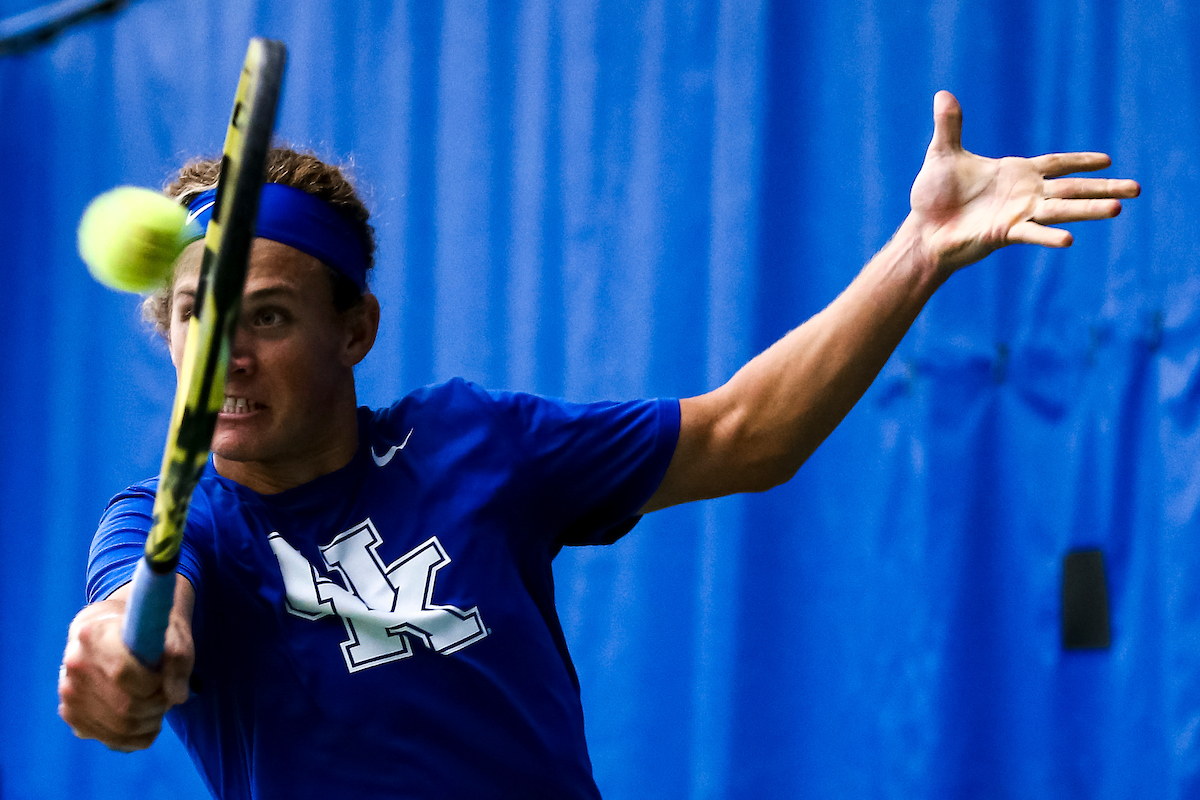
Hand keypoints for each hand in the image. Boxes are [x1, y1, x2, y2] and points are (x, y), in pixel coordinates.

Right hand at [58, 594, 193, 751]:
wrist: (120, 628)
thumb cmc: (151, 629)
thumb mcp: (172, 632)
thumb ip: (178, 658)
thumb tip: (177, 697)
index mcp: (93, 633)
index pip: (121, 672)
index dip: (153, 683)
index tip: (164, 678)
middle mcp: (73, 664)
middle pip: (122, 705)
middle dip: (156, 706)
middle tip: (168, 696)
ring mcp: (69, 692)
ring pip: (117, 728)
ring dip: (149, 724)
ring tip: (159, 706)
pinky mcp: (72, 714)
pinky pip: (108, 740)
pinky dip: (136, 738)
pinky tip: (148, 722)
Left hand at [908, 90, 1140, 274]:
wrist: (923, 230)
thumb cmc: (934, 197)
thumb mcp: (943, 155)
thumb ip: (950, 126)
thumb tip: (942, 94)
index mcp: (1016, 173)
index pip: (1057, 164)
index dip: (1081, 161)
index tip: (1108, 160)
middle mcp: (1024, 195)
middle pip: (1072, 188)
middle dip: (1104, 187)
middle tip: (1137, 188)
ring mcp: (1017, 215)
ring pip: (1061, 210)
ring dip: (1089, 209)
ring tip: (1118, 208)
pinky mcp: (1005, 233)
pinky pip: (1031, 233)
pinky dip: (1049, 235)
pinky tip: (1068, 239)